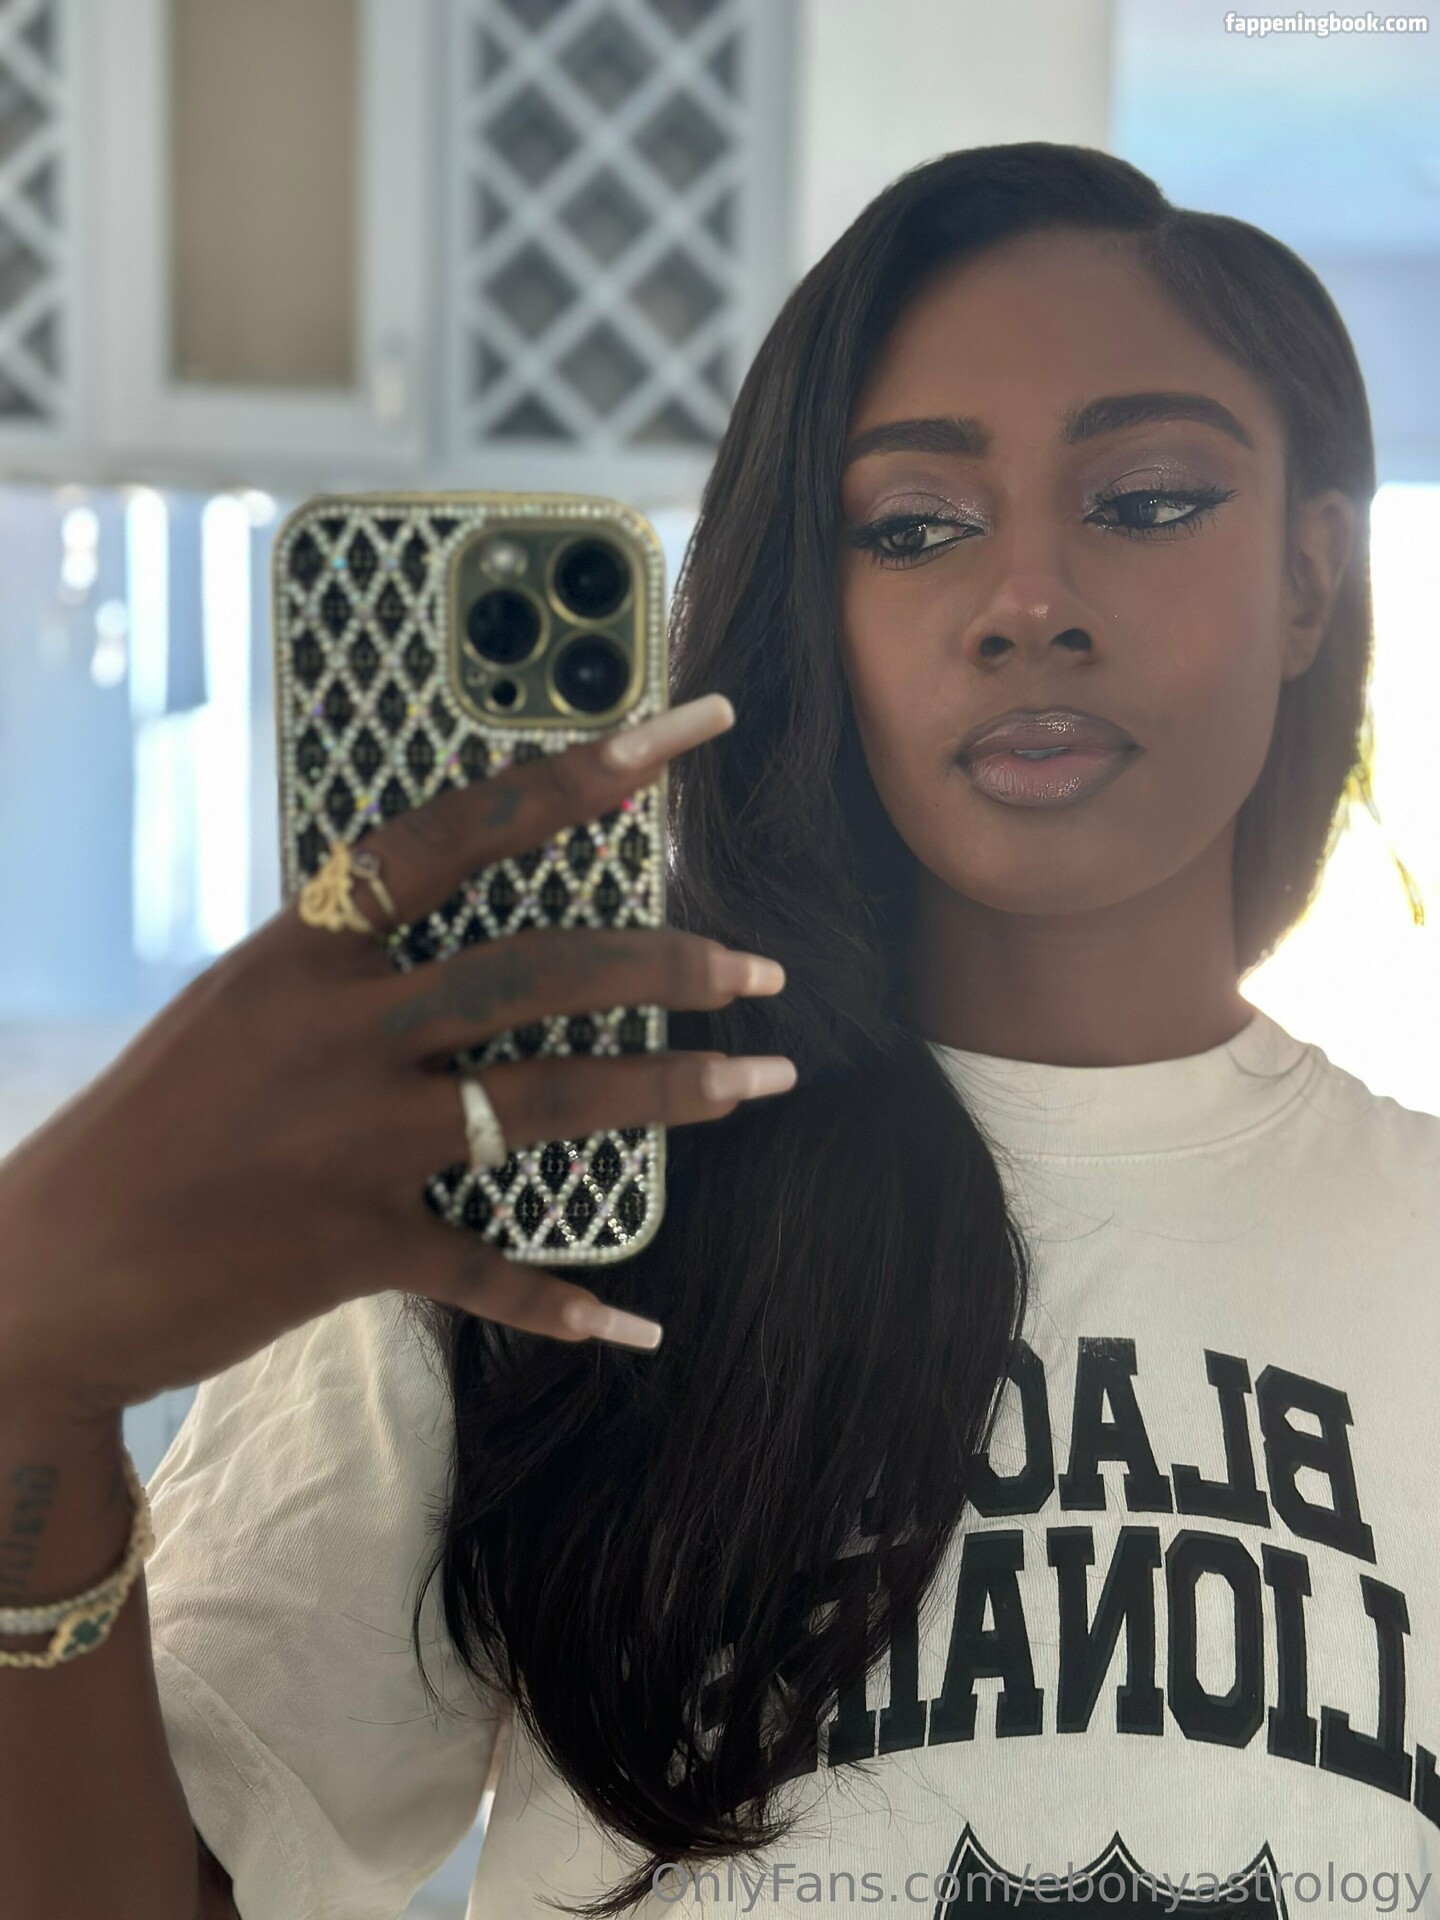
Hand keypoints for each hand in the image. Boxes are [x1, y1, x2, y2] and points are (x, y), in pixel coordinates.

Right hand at [0, 694, 794, 1428]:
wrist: (50, 1271)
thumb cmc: (154, 1124)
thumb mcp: (240, 1007)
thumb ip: (348, 966)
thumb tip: (458, 927)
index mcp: (304, 948)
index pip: (458, 837)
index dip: (576, 778)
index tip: (681, 735)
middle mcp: (335, 1029)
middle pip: (535, 971)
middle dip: (666, 964)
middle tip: (764, 967)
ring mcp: (348, 1138)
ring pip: (546, 1102)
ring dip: (670, 1092)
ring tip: (763, 1080)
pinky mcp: (354, 1246)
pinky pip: (489, 1270)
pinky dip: (563, 1299)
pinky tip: (639, 1317)